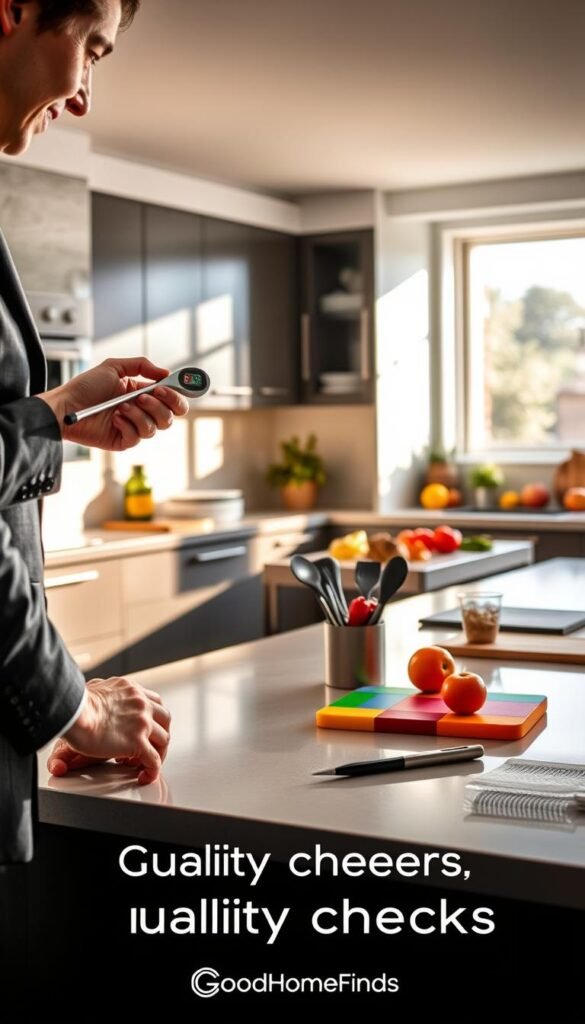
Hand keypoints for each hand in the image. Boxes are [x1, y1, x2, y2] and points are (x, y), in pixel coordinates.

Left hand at [38, 356, 189, 450]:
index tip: (177, 385)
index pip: (171, 398)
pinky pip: (138, 437)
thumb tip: (165, 372)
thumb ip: (141, 365)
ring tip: (121, 405)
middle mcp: (141, 412)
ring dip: (140, 414)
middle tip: (145, 395)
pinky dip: (128, 425)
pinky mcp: (123, 441)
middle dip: (163, 405)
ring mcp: (133, 428)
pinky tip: (114, 418)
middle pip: (171, 416)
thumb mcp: (113, 367)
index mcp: (143, 394)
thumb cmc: (85, 387)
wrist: (66, 406)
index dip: (178, 393)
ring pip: (156, 427)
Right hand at [47, 677, 171, 784]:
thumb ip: (102, 691)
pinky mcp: (137, 743)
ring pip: (163, 740)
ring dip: (156, 753)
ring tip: (143, 764)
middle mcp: (142, 704)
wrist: (74, 713)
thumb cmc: (77, 704)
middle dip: (159, 734)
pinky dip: (152, 771)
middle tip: (149, 747)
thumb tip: (96, 693)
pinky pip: (153, 761)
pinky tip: (144, 777)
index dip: (152, 718)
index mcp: (132, 690)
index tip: (145, 729)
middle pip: (164, 720)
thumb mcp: (95, 688)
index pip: (154, 702)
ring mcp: (142, 723)